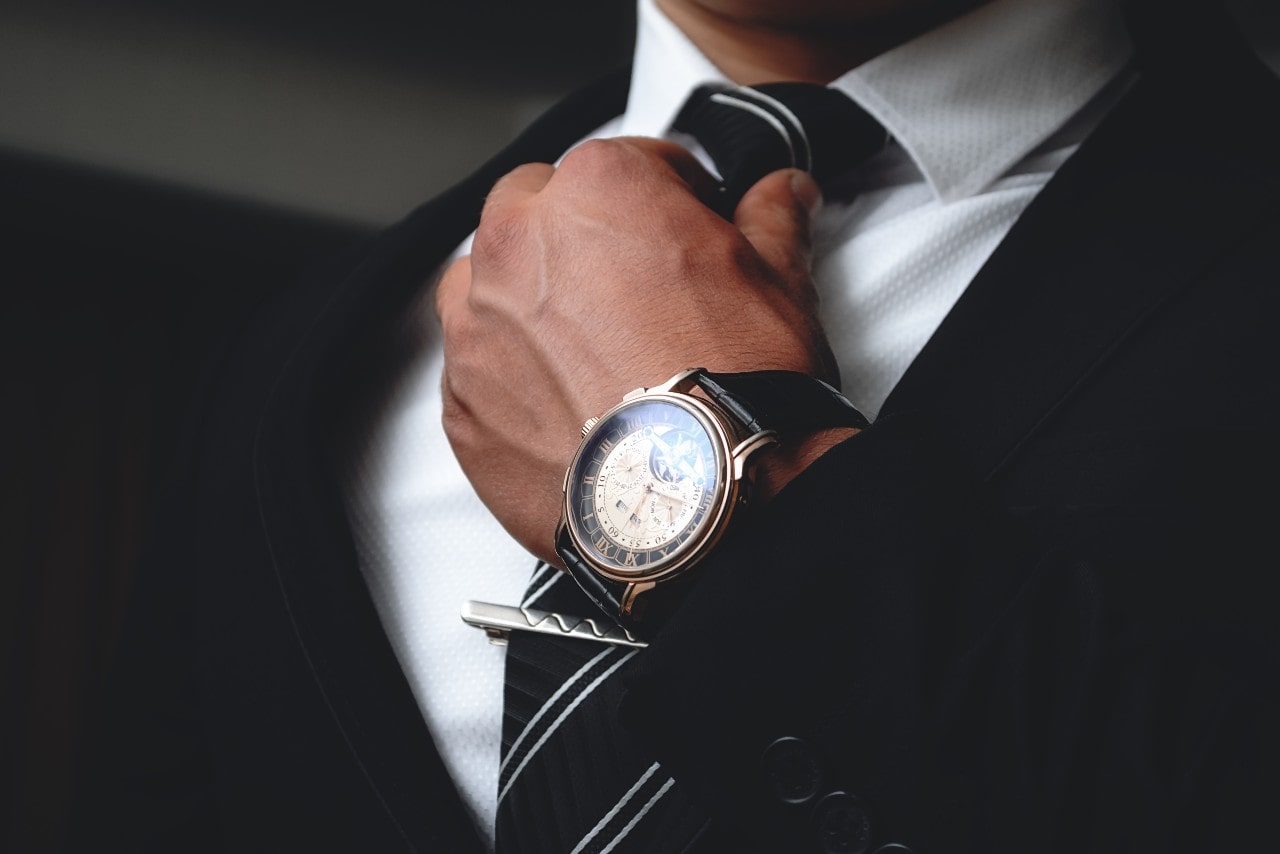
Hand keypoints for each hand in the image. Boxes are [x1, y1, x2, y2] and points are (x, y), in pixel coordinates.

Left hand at [436, 137, 842, 562]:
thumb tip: (781, 194)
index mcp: (596, 191)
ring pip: (486, 284)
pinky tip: (566, 406)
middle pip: (537, 211)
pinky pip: (476, 368)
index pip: (629, 164)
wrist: (701, 500)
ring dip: (527, 298)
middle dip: (580, 237)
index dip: (668, 198)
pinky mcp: (461, 403)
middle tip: (633, 288)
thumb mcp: (780, 281)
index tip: (685, 228)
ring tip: (589, 349)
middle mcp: (518, 245)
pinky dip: (510, 376)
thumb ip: (770, 218)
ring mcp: (477, 325)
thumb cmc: (739, 389)